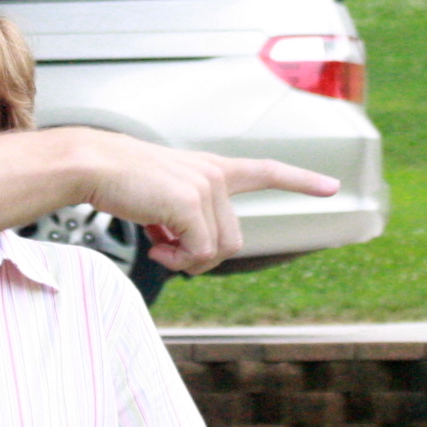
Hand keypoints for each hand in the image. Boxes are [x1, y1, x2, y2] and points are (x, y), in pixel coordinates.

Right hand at [82, 142, 337, 276]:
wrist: (94, 165)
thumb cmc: (120, 180)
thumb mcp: (161, 198)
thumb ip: (184, 219)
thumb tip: (186, 254)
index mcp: (211, 168)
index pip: (264, 171)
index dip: (299, 180)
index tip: (331, 187)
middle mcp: (215, 174)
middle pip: (234, 239)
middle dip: (202, 256)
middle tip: (167, 250)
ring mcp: (207, 187)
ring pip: (220, 250)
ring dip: (189, 260)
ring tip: (160, 247)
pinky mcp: (192, 202)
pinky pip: (200, 253)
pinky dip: (178, 261)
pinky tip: (156, 247)